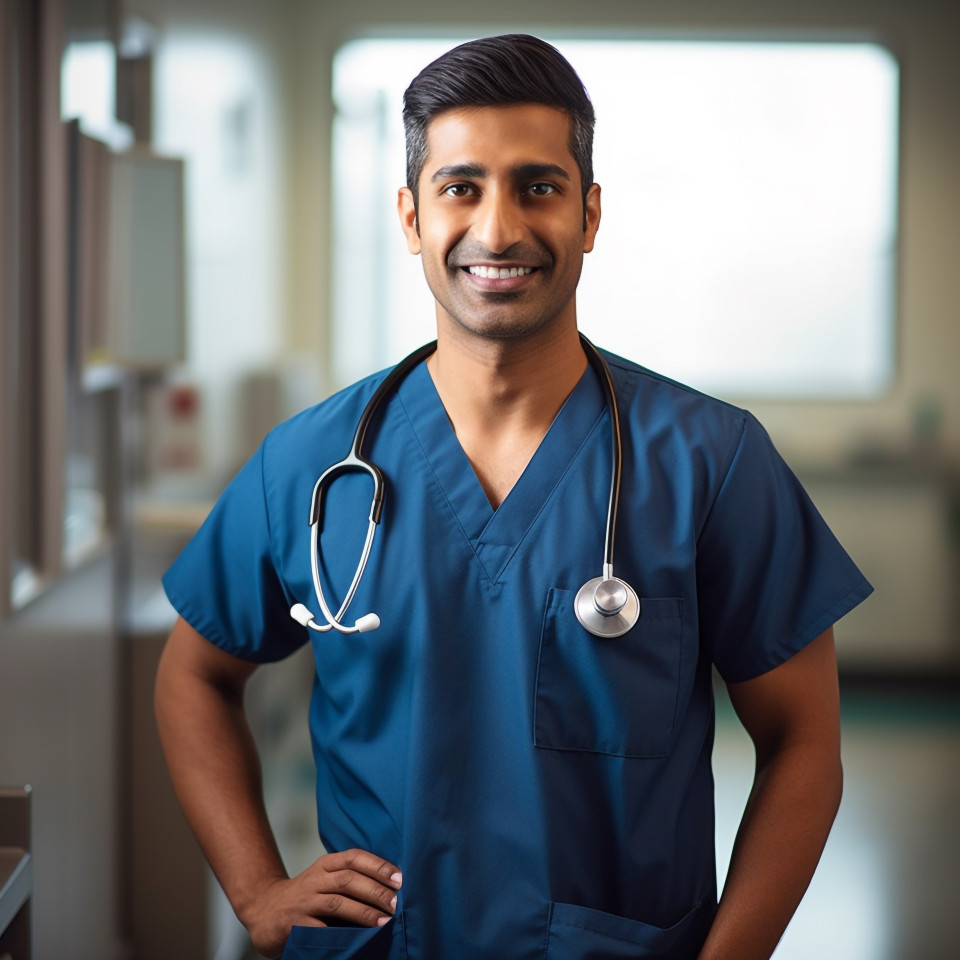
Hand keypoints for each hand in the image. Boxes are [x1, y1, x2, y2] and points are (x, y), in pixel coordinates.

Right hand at [241, 848, 402, 957]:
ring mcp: (304, 901)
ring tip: (383, 921)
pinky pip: (319, 928)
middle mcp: (315, 878)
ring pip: (337, 902)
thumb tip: (391, 888)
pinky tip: (354, 938)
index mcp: (326, 864)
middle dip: (375, 890)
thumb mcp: (325, 879)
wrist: (264, 910)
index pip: (354, 857)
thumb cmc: (306, 896)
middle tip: (396, 903)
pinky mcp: (294, 923)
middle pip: (348, 878)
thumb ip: (350, 879)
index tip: (399, 878)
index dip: (378, 865)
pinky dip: (338, 932)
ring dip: (363, 911)